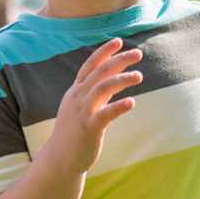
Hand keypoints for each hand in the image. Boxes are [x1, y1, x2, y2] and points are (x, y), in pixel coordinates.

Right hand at [47, 38, 142, 175]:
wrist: (60, 158)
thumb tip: (112, 79)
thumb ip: (93, 92)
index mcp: (75, 92)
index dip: (103, 52)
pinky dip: (118, 107)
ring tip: (139, 76)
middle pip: (99, 72)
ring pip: (102, 88)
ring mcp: (82, 112)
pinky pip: (105, 114)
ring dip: (121, 79)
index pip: (89, 65)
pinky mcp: (89, 128)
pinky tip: (132, 103)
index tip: (117, 41)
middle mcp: (78, 98)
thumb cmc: (73, 132)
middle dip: (118, 60)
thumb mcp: (79, 107)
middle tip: (137, 53)